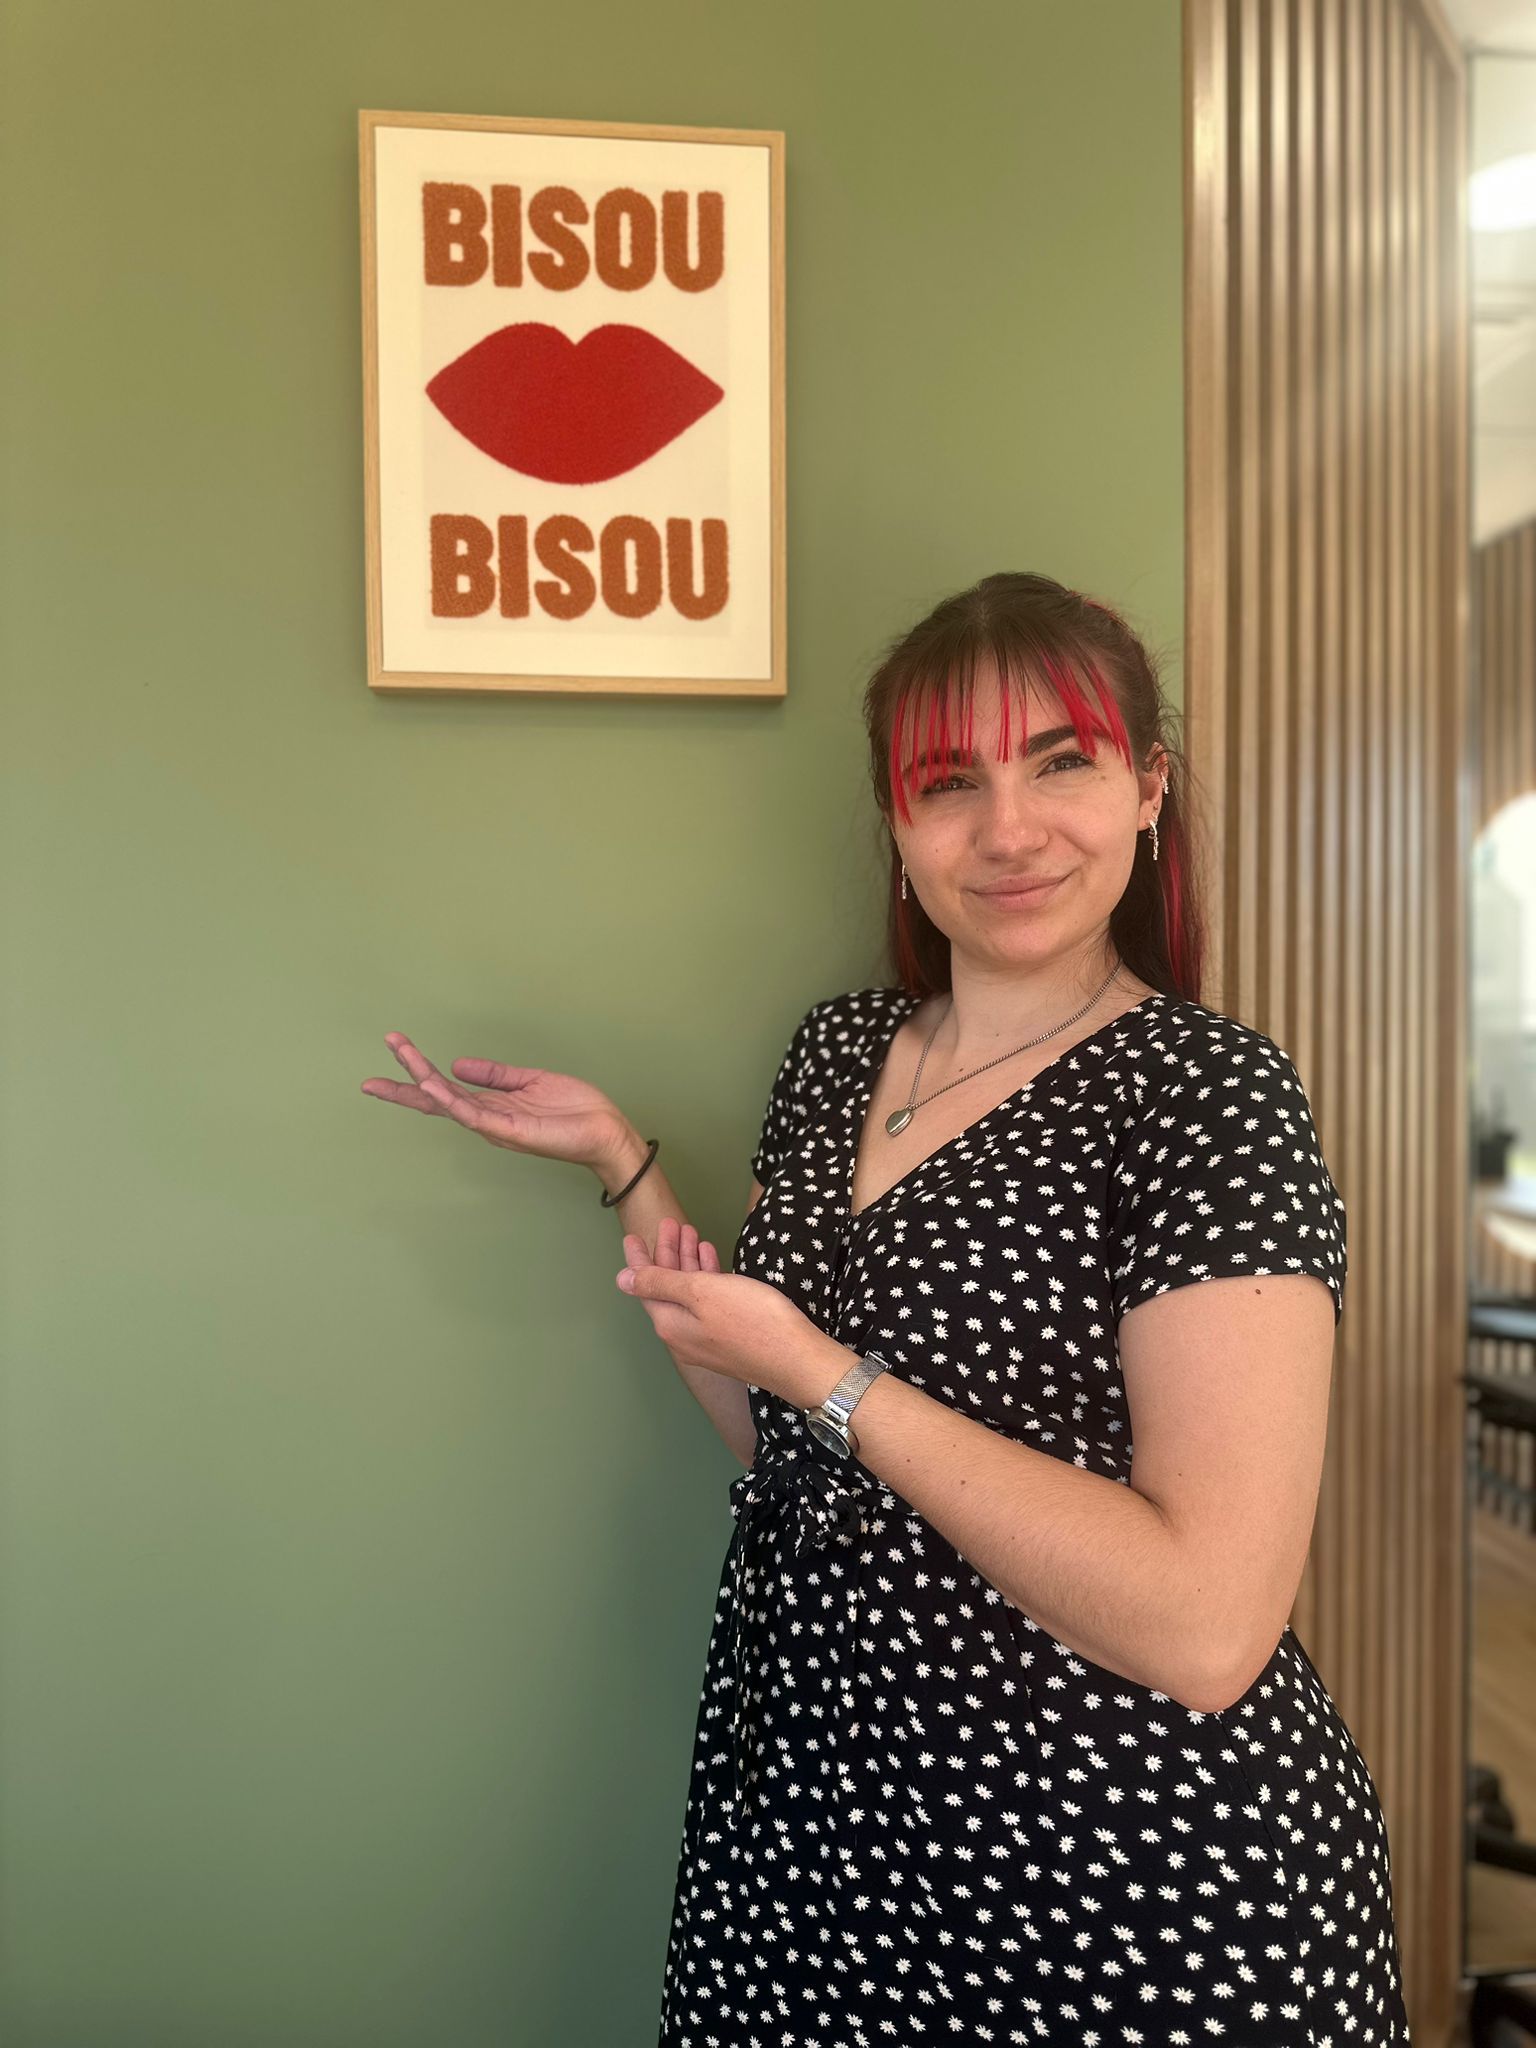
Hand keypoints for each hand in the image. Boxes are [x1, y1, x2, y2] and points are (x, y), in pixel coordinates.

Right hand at [361, 1033, 625, 1169]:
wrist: (607, 1132)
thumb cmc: (576, 1111)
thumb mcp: (531, 1082)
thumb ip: (495, 1075)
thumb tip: (458, 1065)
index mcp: (491, 1105)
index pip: (445, 1090)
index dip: (417, 1073)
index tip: (394, 1050)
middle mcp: (487, 1118)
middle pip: (436, 1100)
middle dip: (404, 1085)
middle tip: (369, 1077)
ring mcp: (496, 1127)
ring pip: (449, 1102)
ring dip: (423, 1080)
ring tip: (401, 1057)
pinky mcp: (510, 1132)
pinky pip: (474, 1115)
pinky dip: (451, 1100)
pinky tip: (432, 1084)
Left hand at [616, 1222, 831, 1400]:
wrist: (796, 1358)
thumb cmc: (750, 1319)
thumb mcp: (701, 1293)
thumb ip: (660, 1284)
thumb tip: (621, 1280)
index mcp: (671, 1324)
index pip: (645, 1287)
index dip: (639, 1259)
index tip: (633, 1235)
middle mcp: (683, 1335)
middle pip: (667, 1288)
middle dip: (667, 1254)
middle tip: (671, 1223)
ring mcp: (707, 1339)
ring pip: (689, 1294)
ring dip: (688, 1262)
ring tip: (691, 1231)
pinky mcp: (730, 1337)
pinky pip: (708, 1302)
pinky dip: (707, 1278)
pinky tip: (712, 1259)